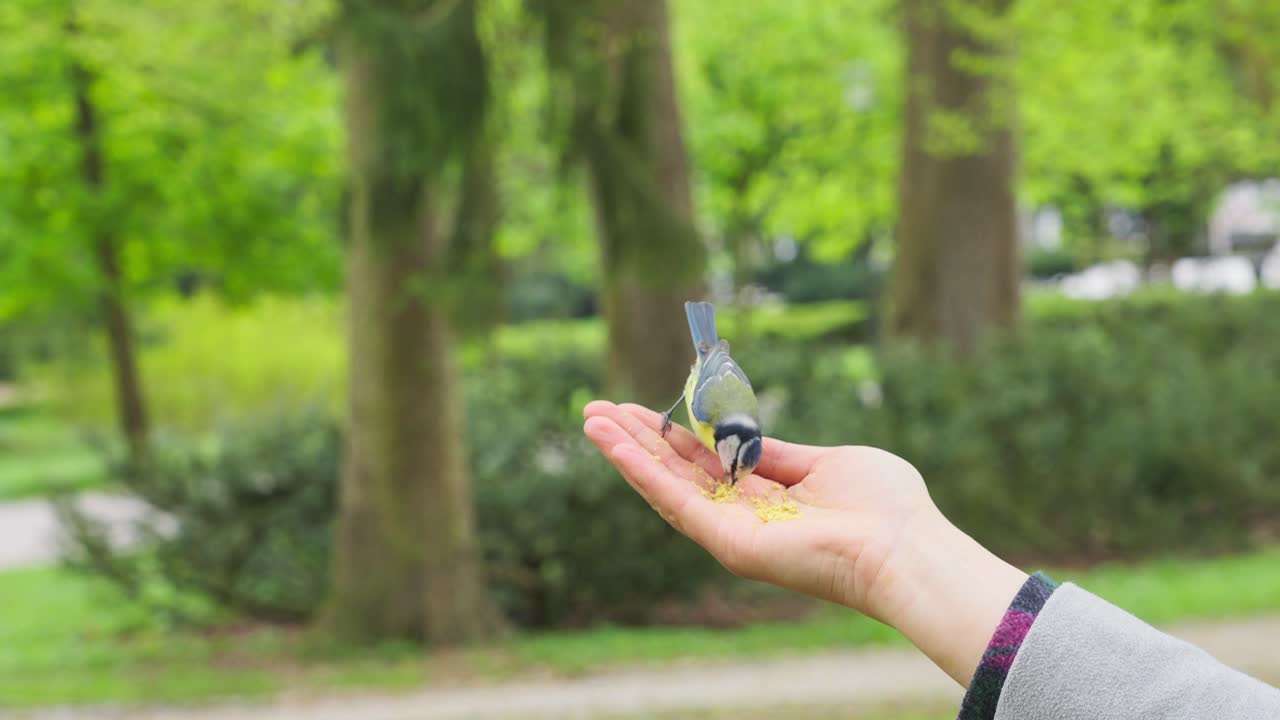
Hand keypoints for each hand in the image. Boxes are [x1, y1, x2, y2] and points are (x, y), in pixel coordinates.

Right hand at [582, 400, 1027, 685]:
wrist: (904, 547)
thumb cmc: (885, 506)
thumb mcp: (827, 460)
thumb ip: (781, 452)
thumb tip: (746, 434)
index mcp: (770, 497)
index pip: (709, 462)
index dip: (675, 434)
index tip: (646, 408)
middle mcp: (745, 517)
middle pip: (678, 473)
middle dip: (637, 440)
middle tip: (597, 410)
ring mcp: (732, 532)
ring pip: (666, 486)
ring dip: (625, 452)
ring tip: (589, 420)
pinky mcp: (728, 543)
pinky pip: (675, 501)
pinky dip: (640, 471)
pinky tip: (612, 443)